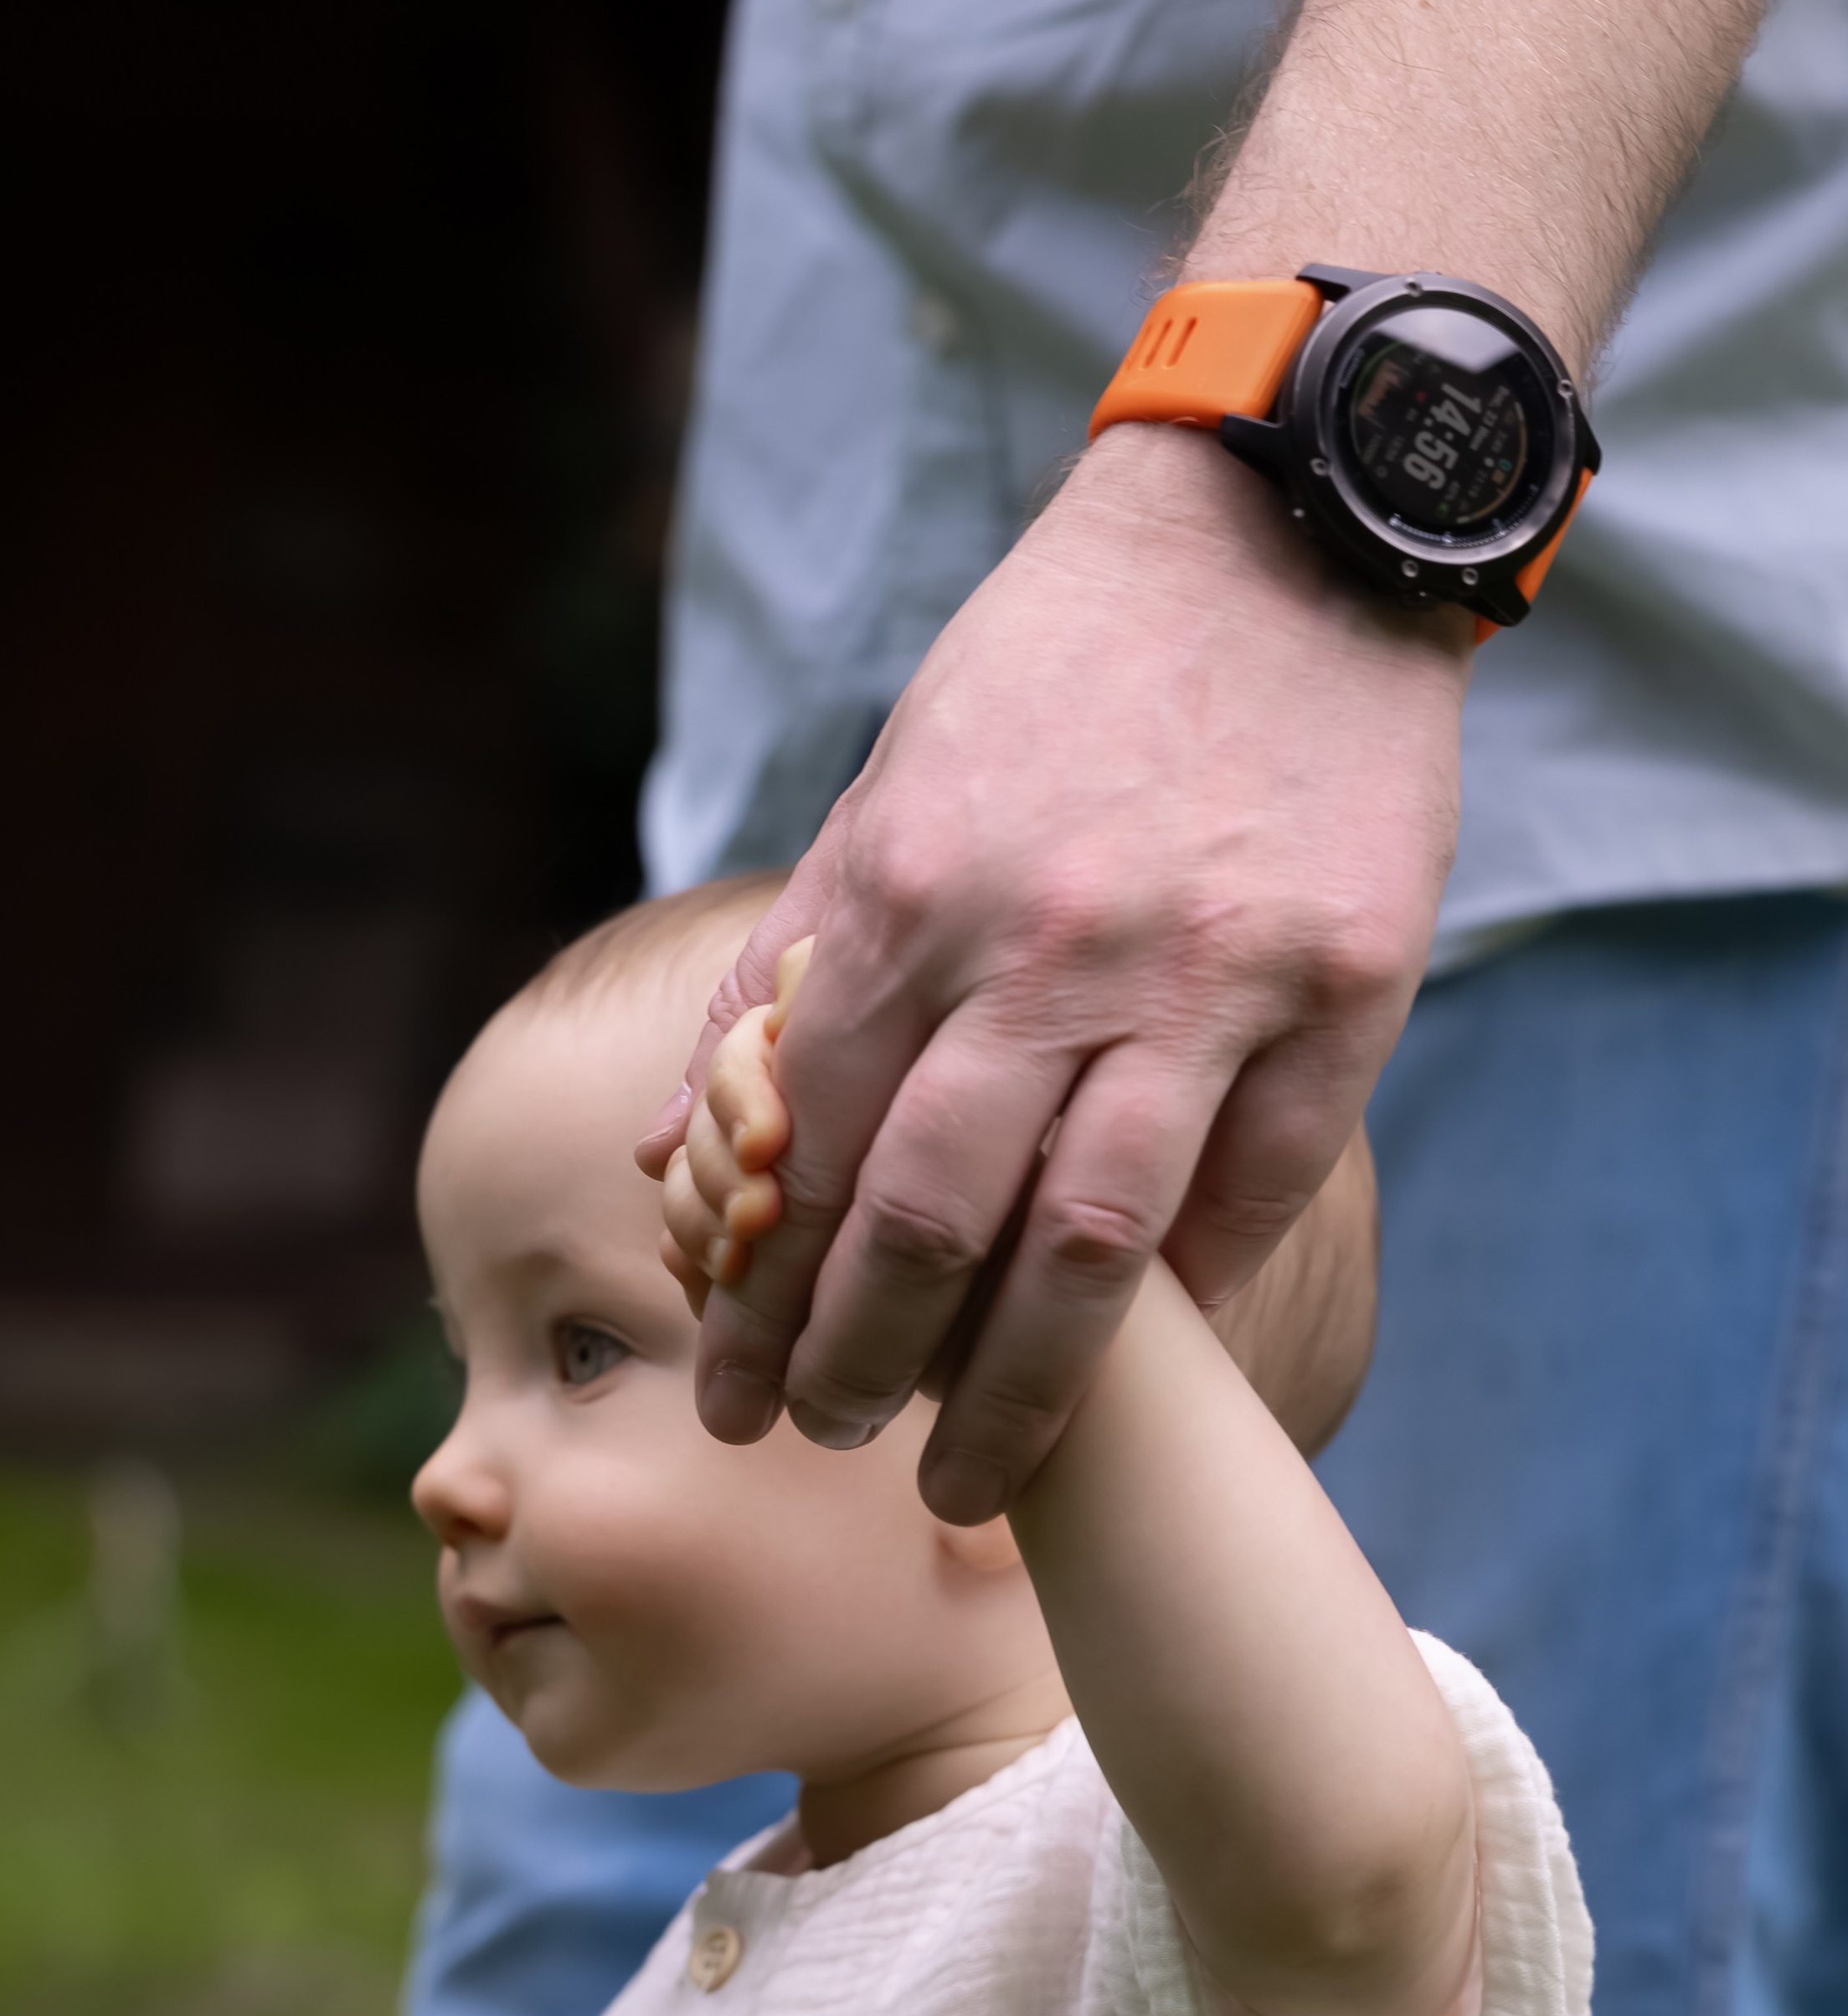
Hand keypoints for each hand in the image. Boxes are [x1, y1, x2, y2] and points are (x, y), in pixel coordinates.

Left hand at [638, 431, 1464, 1521]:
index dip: (759, 1295)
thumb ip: (785, 973)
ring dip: (1014, 1392)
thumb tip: (672, 1147)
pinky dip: (1191, 1300)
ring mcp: (1205, 974)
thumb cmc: (1055, 675)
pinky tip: (1141, 1367)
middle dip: (855, 1366)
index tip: (729, 1391)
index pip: (807, 1148)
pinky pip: (1256, 1190)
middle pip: (928, 1223)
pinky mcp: (1342, 985)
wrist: (1276, 538)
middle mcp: (1046, 946)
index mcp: (912, 891)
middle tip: (824, 1445)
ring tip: (964, 1477)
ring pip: (1090, 1248)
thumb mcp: (889, 793)